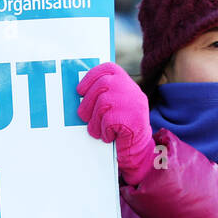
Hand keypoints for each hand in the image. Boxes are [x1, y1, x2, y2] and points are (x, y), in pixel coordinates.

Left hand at [75, 62, 155, 185]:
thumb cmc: (120, 126)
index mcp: (126, 83)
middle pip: (102, 85)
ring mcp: (133, 103)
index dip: (91, 78)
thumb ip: (102, 95)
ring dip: (95, 121)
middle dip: (88, 103)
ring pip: (103, 104)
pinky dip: (104, 132)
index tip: (79, 90)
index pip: (108, 69)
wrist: (138, 148)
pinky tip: (110, 136)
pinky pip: (108, 121)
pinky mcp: (132, 118)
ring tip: (98, 131)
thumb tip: (79, 94)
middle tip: (83, 117)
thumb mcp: (113, 106)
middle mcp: (132, 89)